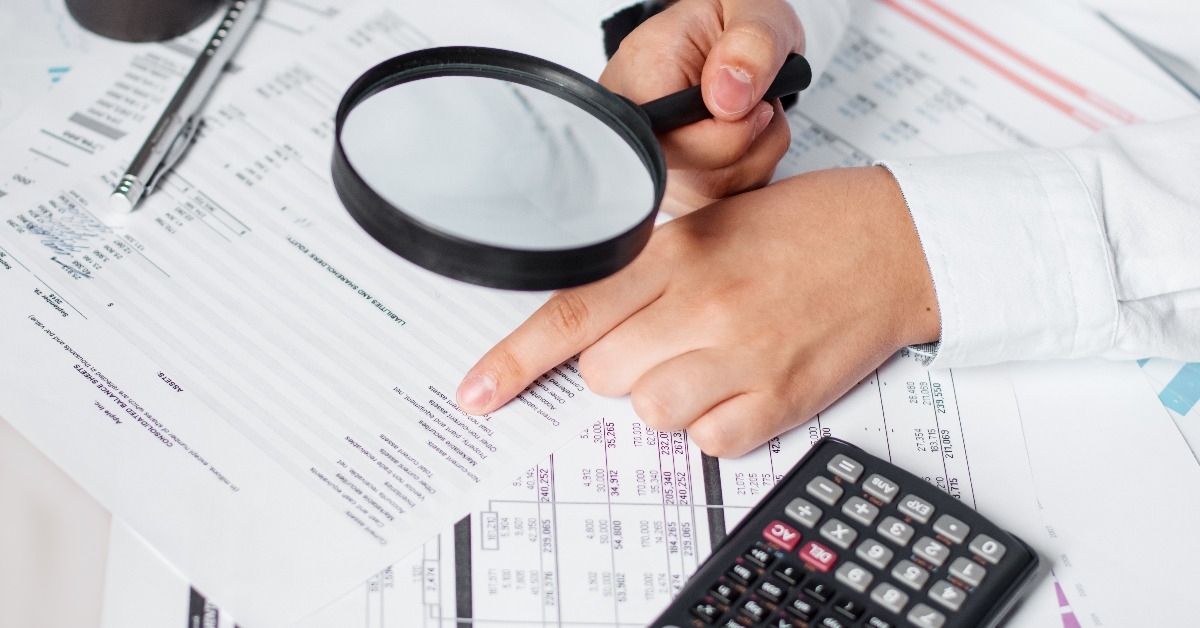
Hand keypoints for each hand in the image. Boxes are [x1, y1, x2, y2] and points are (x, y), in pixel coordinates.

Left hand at [457, 167, 940, 456]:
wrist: (891, 244)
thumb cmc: (799, 230)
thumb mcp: (708, 225)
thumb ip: (644, 273)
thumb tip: (588, 334)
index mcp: (674, 253)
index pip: (571, 314)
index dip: (514, 360)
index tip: (478, 393)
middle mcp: (700, 304)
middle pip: (602, 375)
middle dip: (622, 366)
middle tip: (666, 339)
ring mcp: (740, 354)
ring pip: (651, 414)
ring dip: (670, 396)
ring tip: (710, 360)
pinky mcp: (779, 398)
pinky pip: (708, 442)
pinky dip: (716, 424)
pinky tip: (742, 384)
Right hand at [601, 0, 804, 214]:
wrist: (727, 44)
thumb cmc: (731, 26)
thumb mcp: (753, 11)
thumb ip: (751, 43)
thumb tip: (730, 98)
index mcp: (637, 81)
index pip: (677, 145)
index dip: (731, 133)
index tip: (754, 100)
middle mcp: (638, 134)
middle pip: (703, 179)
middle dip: (753, 143)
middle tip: (758, 99)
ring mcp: (658, 169)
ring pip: (722, 195)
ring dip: (759, 155)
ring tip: (750, 113)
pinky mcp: (680, 193)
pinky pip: (730, 203)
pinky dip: (754, 171)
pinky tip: (745, 139)